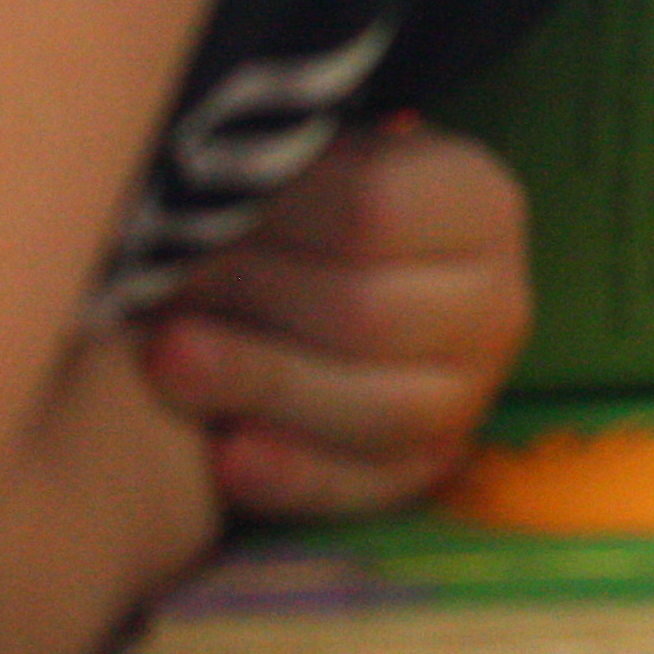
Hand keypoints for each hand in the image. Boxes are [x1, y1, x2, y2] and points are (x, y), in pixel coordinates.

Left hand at [138, 120, 530, 519]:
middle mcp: (497, 302)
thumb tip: (205, 185)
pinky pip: (366, 487)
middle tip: (156, 286)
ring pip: (376, 407)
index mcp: (480, 206)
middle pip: (368, 312)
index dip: (267, 216)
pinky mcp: (429, 465)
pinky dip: (292, 475)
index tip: (186, 212)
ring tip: (163, 357)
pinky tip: (224, 454)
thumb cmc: (312, 220)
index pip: (374, 208)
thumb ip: (283, 170)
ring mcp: (472, 392)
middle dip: (248, 301)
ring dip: (259, 381)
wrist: (339, 290)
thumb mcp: (322, 166)